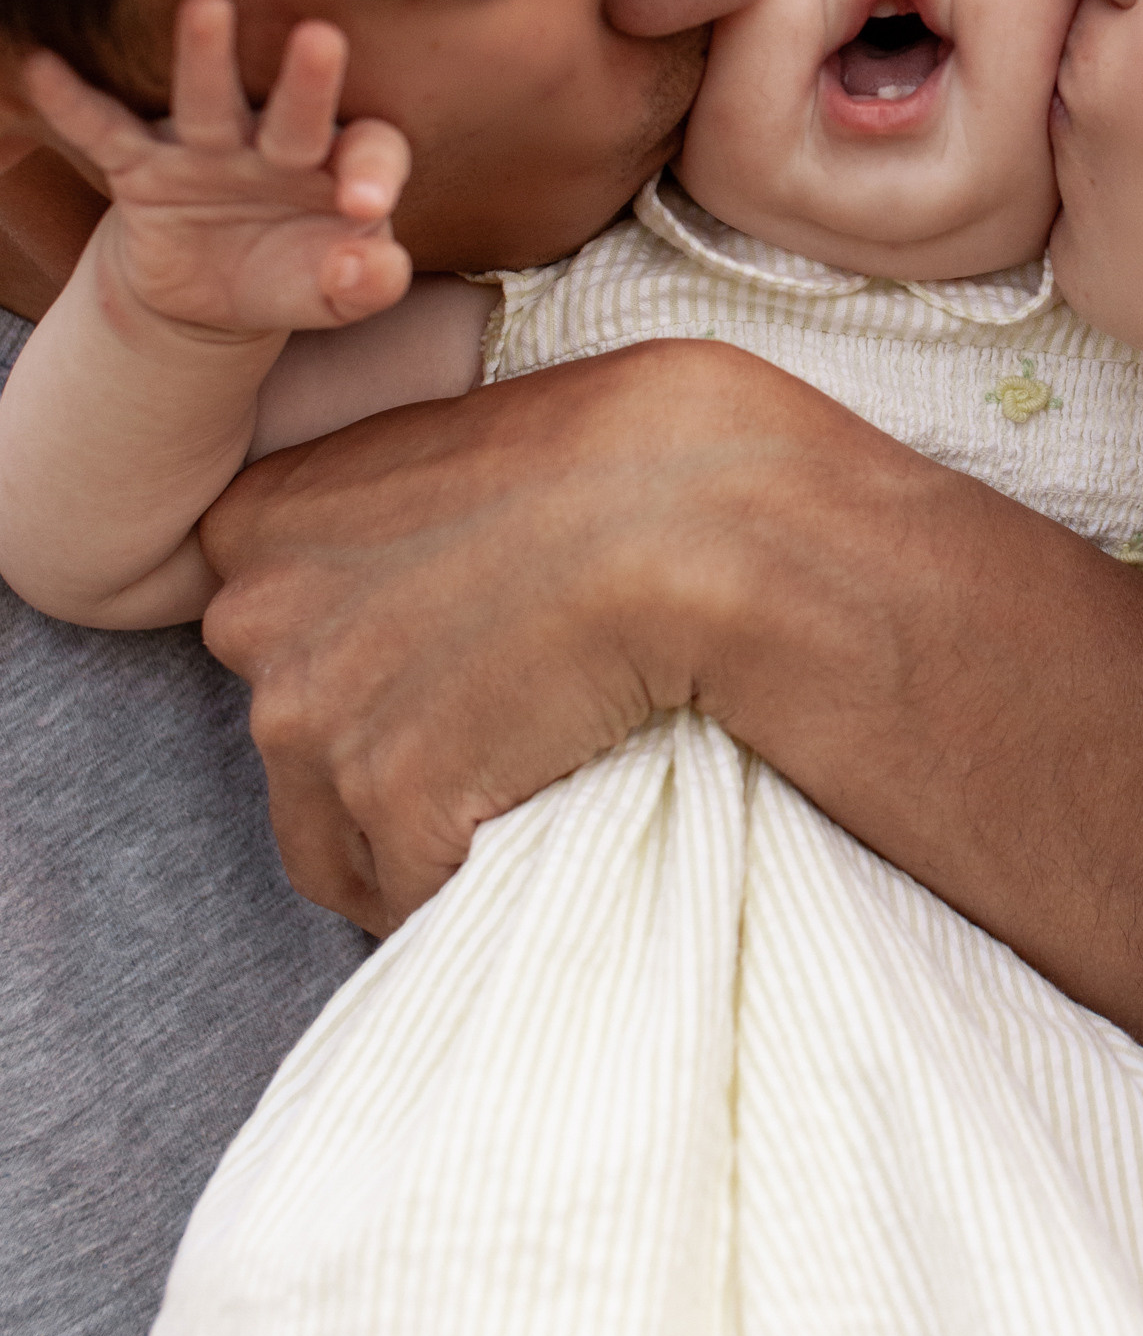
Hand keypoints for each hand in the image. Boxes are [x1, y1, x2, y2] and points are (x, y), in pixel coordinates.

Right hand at [24, 0, 411, 340]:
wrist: (211, 291)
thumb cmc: (292, 277)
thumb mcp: (334, 295)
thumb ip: (366, 284)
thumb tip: (375, 268)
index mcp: (339, 167)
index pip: (371, 152)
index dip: (373, 171)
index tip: (363, 202)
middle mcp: (277, 144)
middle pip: (298, 113)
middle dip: (309, 81)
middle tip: (322, 38)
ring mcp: (208, 148)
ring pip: (210, 104)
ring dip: (206, 59)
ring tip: (206, 6)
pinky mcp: (142, 166)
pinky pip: (107, 131)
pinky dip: (76, 103)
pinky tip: (46, 66)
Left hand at [201, 339, 795, 931]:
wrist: (693, 513)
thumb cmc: (613, 450)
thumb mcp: (452, 443)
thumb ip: (386, 516)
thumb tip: (408, 579)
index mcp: (259, 520)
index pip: (263, 634)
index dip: (349, 663)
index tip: (429, 667)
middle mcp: (257, 622)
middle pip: (288, 740)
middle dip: (370, 756)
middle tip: (479, 737)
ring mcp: (315, 721)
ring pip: (333, 843)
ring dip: (405, 847)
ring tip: (503, 810)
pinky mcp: (394, 804)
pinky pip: (412, 892)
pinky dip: (467, 885)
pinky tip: (532, 842)